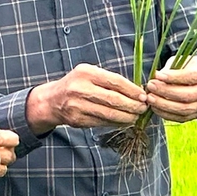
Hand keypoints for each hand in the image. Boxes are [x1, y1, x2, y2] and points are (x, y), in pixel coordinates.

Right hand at [26, 63, 147, 131]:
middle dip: (132, 105)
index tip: (144, 96)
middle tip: (143, 108)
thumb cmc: (77, 85)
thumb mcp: (89, 74)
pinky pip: (101, 122)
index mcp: (86, 73)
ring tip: (136, 116)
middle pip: (113, 99)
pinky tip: (124, 121)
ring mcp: (77, 105)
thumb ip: (109, 80)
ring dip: (126, 116)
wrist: (52, 100)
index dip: (132, 90)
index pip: (115, 81)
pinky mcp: (77, 120)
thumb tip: (136, 92)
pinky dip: (116, 123)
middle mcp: (80, 88)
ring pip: (109, 113)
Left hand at [145, 58, 196, 122]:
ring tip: (150, 97)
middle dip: (165, 91)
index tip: (157, 75)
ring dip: (163, 104)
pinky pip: (179, 117)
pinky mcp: (195, 115)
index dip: (173, 77)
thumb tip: (157, 79)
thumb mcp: (183, 61)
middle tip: (151, 86)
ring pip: (183, 109)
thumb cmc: (189, 68)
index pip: (191, 77)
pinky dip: (165, 113)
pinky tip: (155, 106)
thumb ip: (172, 68)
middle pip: (187, 95)